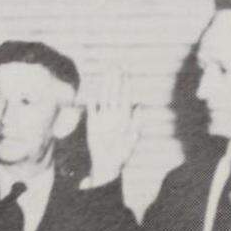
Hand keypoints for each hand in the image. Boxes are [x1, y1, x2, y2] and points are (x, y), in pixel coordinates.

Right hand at [84, 69, 140, 187]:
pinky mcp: (92, 124)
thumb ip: (136, 123)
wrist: (108, 165)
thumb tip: (139, 106)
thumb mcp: (132, 139)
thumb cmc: (122, 154)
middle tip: (116, 65)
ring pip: (104, 97)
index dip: (126, 84)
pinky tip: (91, 92)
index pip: (125, 96)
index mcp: (125, 117)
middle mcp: (114, 114)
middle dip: (115, 79)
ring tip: (106, 73)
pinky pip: (92, 110)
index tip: (126, 72)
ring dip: (105, 85)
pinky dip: (91, 101)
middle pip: (114, 93)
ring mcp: (103, 118)